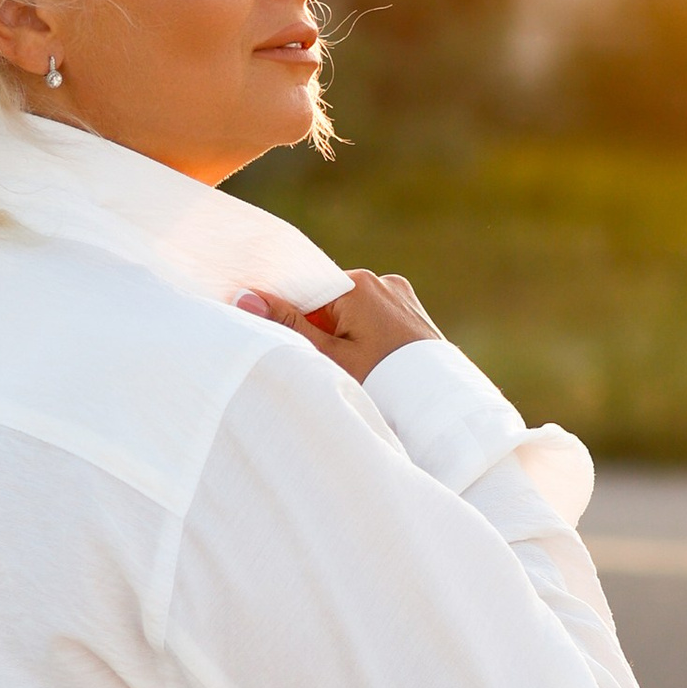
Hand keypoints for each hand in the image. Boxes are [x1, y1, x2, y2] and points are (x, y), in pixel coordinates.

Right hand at [235, 268, 440, 378]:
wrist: (440, 406)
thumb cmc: (383, 382)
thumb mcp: (330, 356)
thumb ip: (288, 325)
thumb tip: (246, 296)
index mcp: (357, 285)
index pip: (307, 291)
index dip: (292, 316)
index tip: (286, 339)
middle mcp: (381, 281)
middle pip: (329, 302)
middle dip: (321, 330)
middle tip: (323, 364)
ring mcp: (400, 295)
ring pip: (353, 312)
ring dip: (343, 335)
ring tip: (353, 368)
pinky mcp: (412, 312)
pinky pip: (376, 318)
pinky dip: (366, 336)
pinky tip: (371, 363)